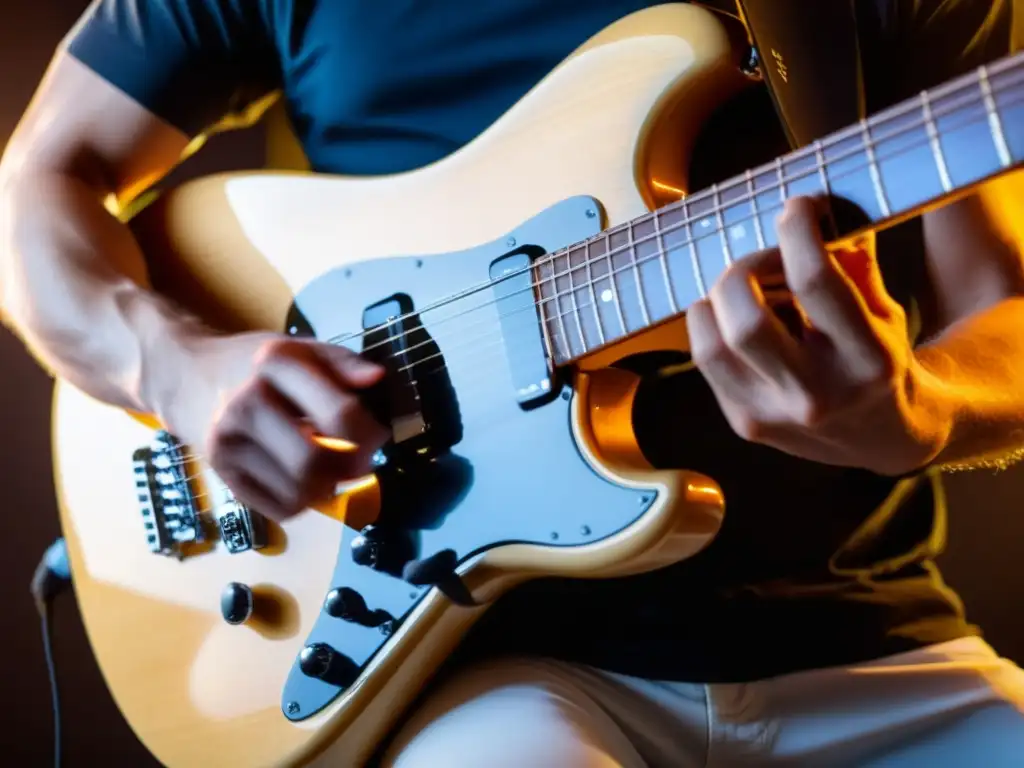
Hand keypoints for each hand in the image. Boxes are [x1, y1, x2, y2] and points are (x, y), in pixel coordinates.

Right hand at [159, 331, 389, 520]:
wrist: (184, 375)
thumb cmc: (252, 364)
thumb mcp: (298, 348)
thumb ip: (342, 361)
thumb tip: (378, 378)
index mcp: (274, 364)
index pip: (338, 414)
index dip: (370, 434)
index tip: (378, 438)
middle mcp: (245, 403)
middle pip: (315, 461)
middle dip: (349, 468)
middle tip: (361, 462)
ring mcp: (227, 441)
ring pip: (299, 492)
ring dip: (327, 487)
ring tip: (330, 467)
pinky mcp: (221, 472)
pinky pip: (280, 508)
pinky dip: (304, 500)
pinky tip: (302, 477)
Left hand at [685, 196, 949, 475]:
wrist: (884, 437)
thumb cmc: (878, 360)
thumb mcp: (883, 312)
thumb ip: (854, 262)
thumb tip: (820, 206)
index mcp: (868, 359)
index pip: (816, 283)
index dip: (797, 233)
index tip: (798, 208)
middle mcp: (818, 395)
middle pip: (746, 323)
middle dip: (743, 272)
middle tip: (761, 259)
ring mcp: (775, 416)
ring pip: (710, 348)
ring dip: (715, 302)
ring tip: (740, 289)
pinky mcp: (746, 424)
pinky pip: (706, 361)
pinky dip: (710, 326)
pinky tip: (733, 317)